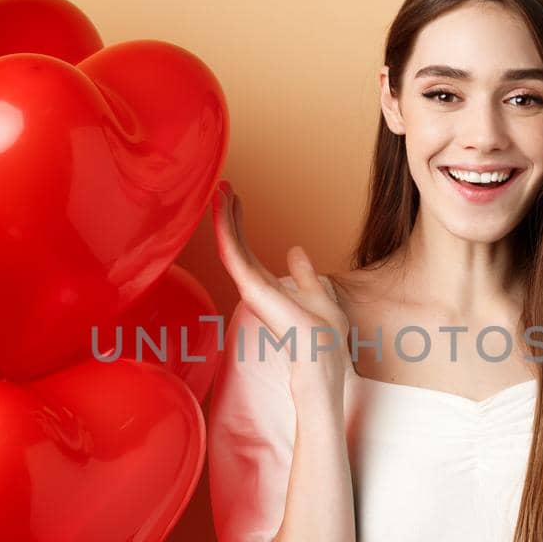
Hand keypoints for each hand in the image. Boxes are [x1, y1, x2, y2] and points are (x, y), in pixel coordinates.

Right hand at [212, 179, 352, 381]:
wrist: (324, 354)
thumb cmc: (323, 335)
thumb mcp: (318, 293)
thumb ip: (305, 274)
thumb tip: (296, 251)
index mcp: (267, 287)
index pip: (247, 250)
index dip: (240, 224)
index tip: (237, 200)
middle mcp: (254, 287)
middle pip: (234, 245)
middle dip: (227, 216)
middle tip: (222, 187)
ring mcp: (249, 287)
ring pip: (229, 245)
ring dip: (222, 217)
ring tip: (219, 190)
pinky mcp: (250, 287)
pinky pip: (232, 252)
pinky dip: (224, 228)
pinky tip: (221, 207)